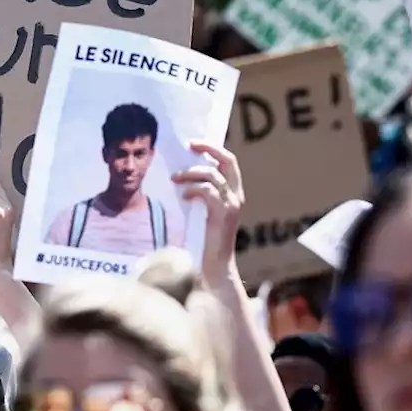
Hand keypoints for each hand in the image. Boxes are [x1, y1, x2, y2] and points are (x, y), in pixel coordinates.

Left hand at [173, 142, 243, 281]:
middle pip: (228, 160)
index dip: (213, 149)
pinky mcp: (223, 214)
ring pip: (213, 175)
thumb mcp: (204, 212)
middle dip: (208, 148)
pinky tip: (183, 197)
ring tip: (174, 178)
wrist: (214, 266)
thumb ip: (201, 195)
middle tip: (189, 145)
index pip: (229, 161)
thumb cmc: (205, 242)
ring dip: (190, 173)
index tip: (194, 144)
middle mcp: (237, 196)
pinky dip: (193, 190)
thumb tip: (182, 175)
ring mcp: (232, 204)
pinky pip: (208, 191)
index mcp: (234, 194)